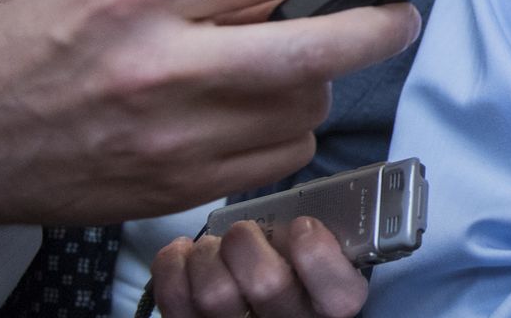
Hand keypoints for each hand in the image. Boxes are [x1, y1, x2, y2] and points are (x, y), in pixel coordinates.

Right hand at [0, 0, 420, 228]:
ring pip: (305, 107)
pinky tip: (259, 115)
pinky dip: (288, 134)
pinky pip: (280, 158)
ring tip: (288, 68)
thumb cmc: (31, 48)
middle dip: (376, 29)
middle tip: (401, 17)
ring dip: (317, 84)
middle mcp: (160, 65)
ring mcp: (172, 135)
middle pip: (311, 46)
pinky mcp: (177, 187)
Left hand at [152, 216, 364, 317]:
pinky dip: (172, 266)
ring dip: (207, 254)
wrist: (257, 300)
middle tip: (242, 229)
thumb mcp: (326, 248)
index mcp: (331, 304)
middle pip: (267, 285)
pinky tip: (185, 253)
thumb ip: (321, 233)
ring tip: (212, 243)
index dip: (317, 255)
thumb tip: (294, 207)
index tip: (303, 225)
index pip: (338, 298)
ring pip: (214, 295)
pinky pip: (175, 302)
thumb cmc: (296, 264)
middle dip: (246, 242)